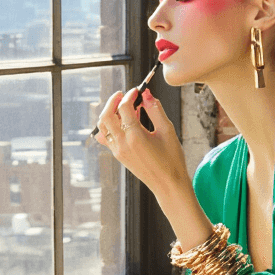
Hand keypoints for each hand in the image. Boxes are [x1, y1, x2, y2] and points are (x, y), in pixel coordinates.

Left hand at [94, 87, 192, 207]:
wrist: (168, 184)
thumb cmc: (171, 159)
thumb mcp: (167, 130)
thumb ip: (155, 110)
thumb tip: (147, 94)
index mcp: (135, 136)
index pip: (124, 107)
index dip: (130, 95)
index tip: (137, 90)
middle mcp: (122, 143)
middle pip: (107, 115)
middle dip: (113, 101)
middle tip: (123, 94)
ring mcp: (118, 150)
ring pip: (103, 126)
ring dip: (109, 113)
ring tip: (122, 107)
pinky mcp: (118, 155)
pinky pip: (105, 138)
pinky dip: (108, 126)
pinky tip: (119, 122)